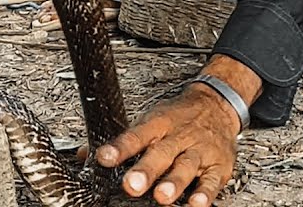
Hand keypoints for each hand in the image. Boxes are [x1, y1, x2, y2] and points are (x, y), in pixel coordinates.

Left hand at [93, 56, 260, 205]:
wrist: (217, 104)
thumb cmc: (179, 116)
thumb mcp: (150, 121)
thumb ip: (121, 142)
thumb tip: (84, 156)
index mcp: (159, 123)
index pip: (136, 134)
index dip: (120, 147)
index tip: (104, 158)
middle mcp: (179, 136)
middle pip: (161, 153)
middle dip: (146, 170)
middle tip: (132, 185)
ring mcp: (200, 150)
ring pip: (186, 166)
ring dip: (174, 182)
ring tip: (162, 196)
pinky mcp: (218, 165)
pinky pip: (212, 180)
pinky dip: (205, 192)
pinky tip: (196, 203)